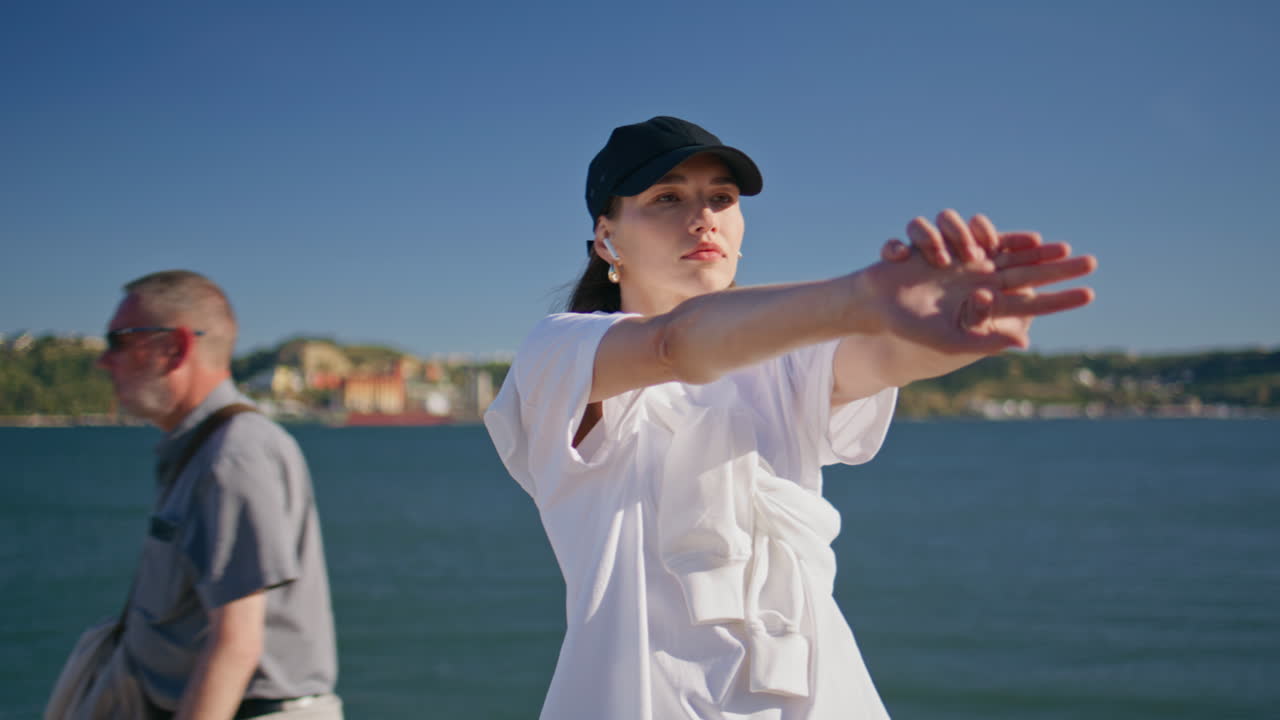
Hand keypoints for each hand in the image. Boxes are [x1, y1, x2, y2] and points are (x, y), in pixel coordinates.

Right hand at [856, 217, 1095, 377]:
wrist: (876, 305)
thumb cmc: (910, 328)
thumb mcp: (950, 341)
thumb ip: (986, 339)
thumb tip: (1025, 341)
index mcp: (986, 303)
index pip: (1031, 300)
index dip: (1059, 298)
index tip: (1089, 293)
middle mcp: (982, 278)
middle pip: (1029, 267)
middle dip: (1057, 264)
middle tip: (1090, 260)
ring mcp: (966, 258)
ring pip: (994, 242)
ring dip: (988, 242)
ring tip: (970, 254)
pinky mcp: (946, 242)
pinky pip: (957, 231)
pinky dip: (944, 238)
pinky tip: (931, 255)